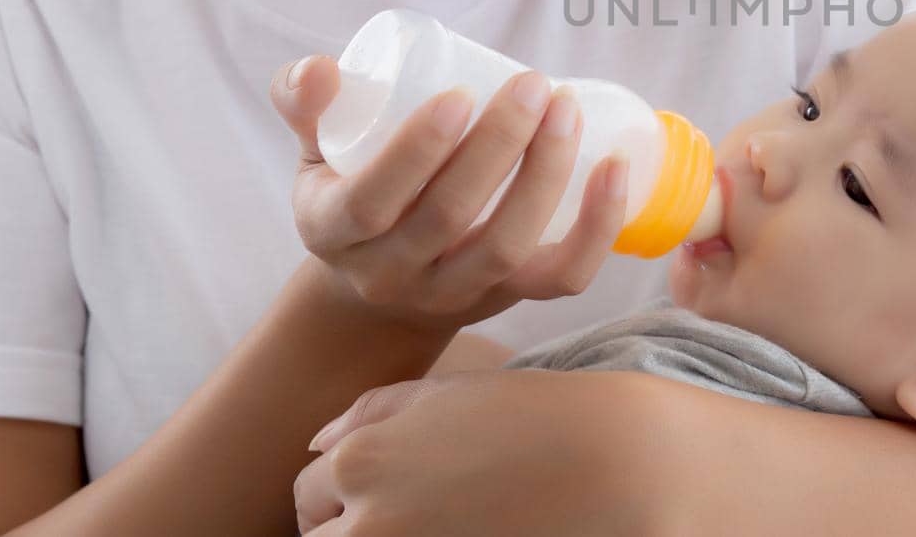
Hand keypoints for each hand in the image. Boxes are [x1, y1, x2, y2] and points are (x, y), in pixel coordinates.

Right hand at [269, 55, 629, 331]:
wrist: (375, 287)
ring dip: (547, 176)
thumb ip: (307, 102)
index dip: (417, 150)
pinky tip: (616, 170)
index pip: (372, 200)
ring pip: (507, 248)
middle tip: (534, 83)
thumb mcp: (312, 152)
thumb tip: (321, 70)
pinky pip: (561, 278)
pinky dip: (598, 228)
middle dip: (499, 145)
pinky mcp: (508, 299)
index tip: (461, 92)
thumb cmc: (350, 191)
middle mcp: (390, 274)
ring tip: (569, 111)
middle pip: (450, 219)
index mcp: (332, 231)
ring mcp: (453, 294)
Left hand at [294, 370, 679, 535]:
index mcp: (360, 463)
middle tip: (414, 507)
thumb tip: (316, 446)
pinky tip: (456, 529)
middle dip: (350, 525)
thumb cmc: (531, 417)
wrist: (610, 463)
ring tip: (432, 521)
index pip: (305, 494)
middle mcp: (368, 524)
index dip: (339, 491)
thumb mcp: (447, 392)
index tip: (388, 485)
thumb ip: (373, 412)